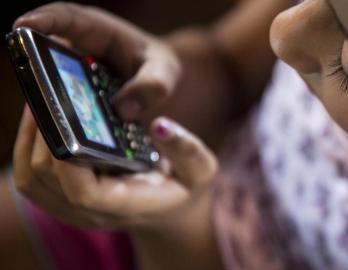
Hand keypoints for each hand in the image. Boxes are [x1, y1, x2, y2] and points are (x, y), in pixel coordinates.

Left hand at [13, 106, 217, 230]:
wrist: (167, 208)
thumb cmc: (183, 188)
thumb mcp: (200, 169)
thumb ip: (187, 149)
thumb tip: (161, 126)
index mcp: (126, 205)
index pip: (84, 193)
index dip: (66, 159)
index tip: (63, 118)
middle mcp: (93, 213)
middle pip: (47, 182)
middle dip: (40, 137)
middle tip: (45, 95)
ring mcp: (74, 209)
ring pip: (31, 180)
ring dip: (28, 140)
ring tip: (39, 102)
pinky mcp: (64, 198)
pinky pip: (32, 177)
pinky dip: (29, 147)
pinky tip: (41, 120)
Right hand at [14, 2, 180, 119]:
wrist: (159, 82)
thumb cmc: (160, 67)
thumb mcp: (164, 71)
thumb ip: (151, 85)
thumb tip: (122, 109)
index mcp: (99, 30)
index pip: (68, 17)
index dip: (43, 19)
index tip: (22, 27)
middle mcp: (80, 49)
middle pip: (49, 53)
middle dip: (36, 67)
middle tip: (32, 86)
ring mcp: (75, 72)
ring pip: (52, 81)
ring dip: (49, 98)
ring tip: (51, 117)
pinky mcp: (77, 93)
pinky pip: (64, 101)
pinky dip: (64, 115)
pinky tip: (68, 133)